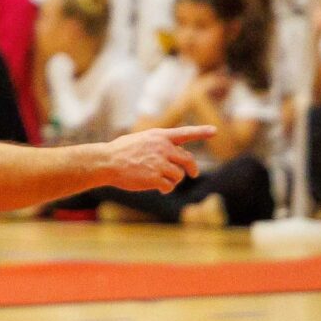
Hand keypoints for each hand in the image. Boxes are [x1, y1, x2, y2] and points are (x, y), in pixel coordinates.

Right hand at [97, 126, 215, 192]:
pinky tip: (158, 188)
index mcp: (159, 136)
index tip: (214, 131)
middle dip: (191, 168)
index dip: (201, 132)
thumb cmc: (120, 151)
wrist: (106, 162)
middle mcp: (162, 148)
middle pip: (188, 160)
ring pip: (179, 175)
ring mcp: (160, 162)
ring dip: (173, 180)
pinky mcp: (156, 177)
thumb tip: (174, 154)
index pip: (184, 133)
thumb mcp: (140, 140)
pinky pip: (169, 186)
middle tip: (192, 173)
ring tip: (162, 181)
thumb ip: (158, 144)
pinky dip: (166, 189)